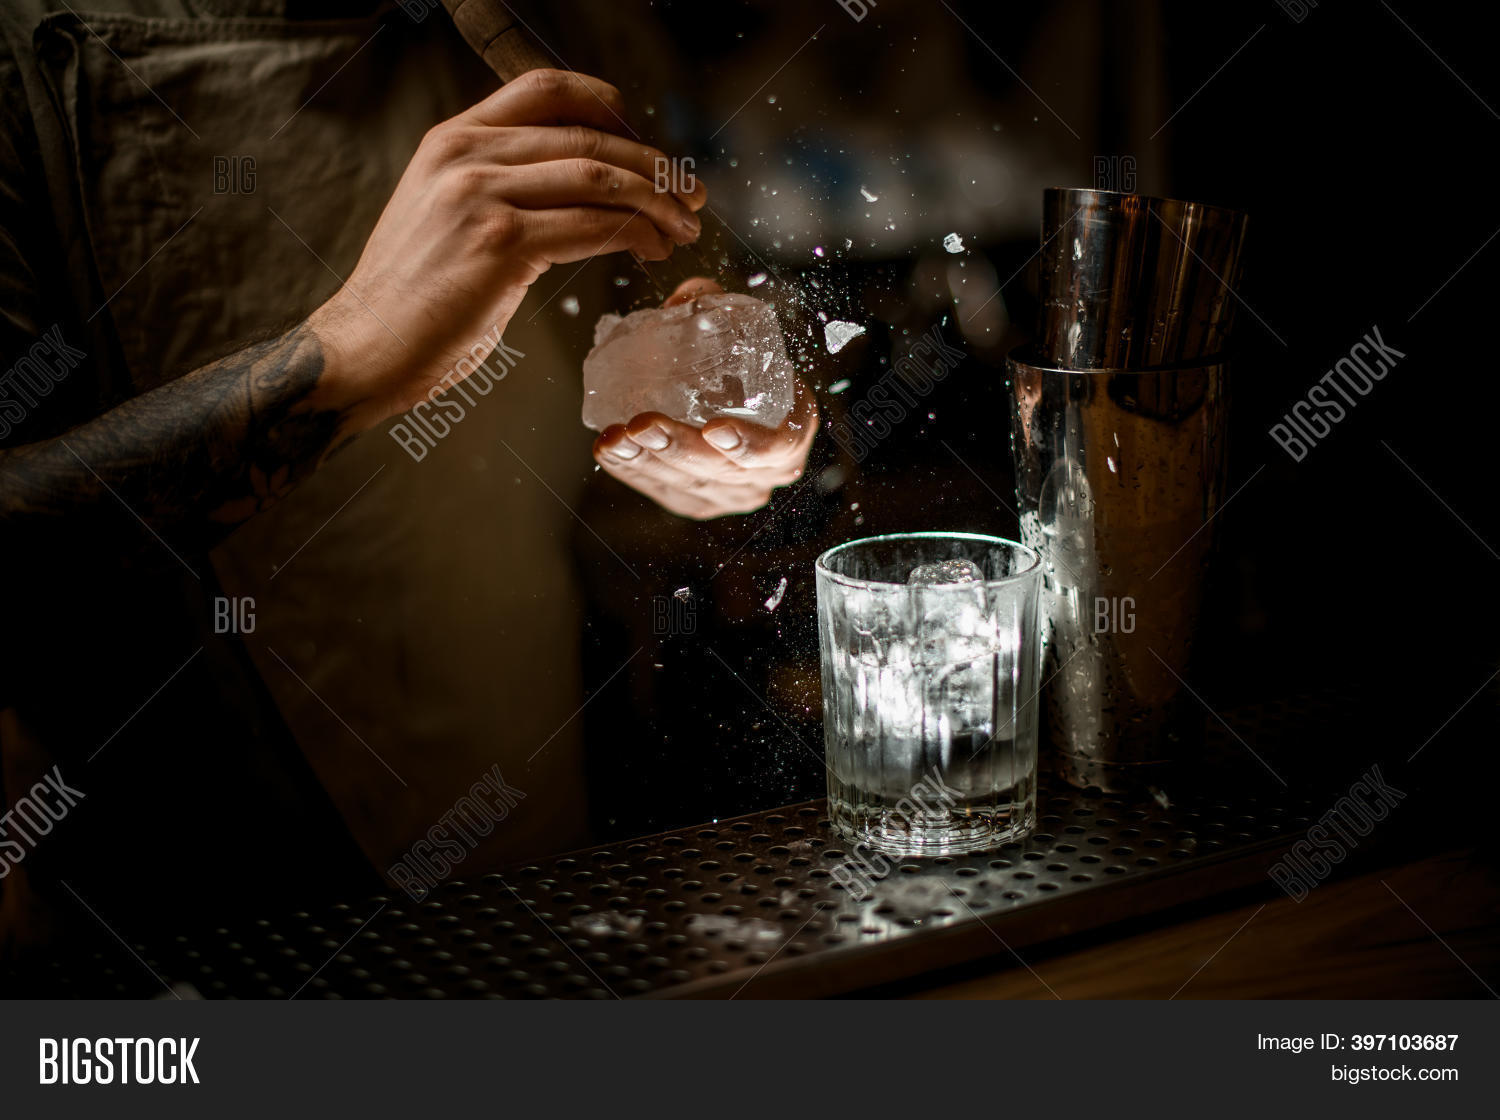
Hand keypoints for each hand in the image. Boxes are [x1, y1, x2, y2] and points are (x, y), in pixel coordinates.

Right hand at [307, 70, 704, 434]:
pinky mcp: (500, 244)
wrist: (364, 347)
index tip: (644, 136)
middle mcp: (466, 155)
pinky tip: (652, 248)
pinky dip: (636, 234)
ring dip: (657, 202)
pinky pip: (593, 226)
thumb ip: (496, 190)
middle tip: (691, 194)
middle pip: (588, 137)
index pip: (544, 89)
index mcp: (453, 140)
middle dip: (655, 165)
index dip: (606, 104)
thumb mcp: (445, 217)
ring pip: (600, 179)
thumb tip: (570, 194)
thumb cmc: (411, 298)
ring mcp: (481, 196)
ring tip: (684, 227)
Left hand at [592, 279, 817, 519]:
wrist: (737, 402)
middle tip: (643, 423)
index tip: (716, 427)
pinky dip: (633, 471)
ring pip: (688, 484)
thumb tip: (681, 300)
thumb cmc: (744, 369)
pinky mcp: (697, 501)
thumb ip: (714, 310)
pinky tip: (609, 449)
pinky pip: (664, 492)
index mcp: (791, 432)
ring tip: (614, 436)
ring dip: (646, 461)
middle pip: (723, 471)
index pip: (779, 447)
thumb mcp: (742, 335)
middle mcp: (765, 473)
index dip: (751, 443)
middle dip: (678, 448)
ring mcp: (730, 493)